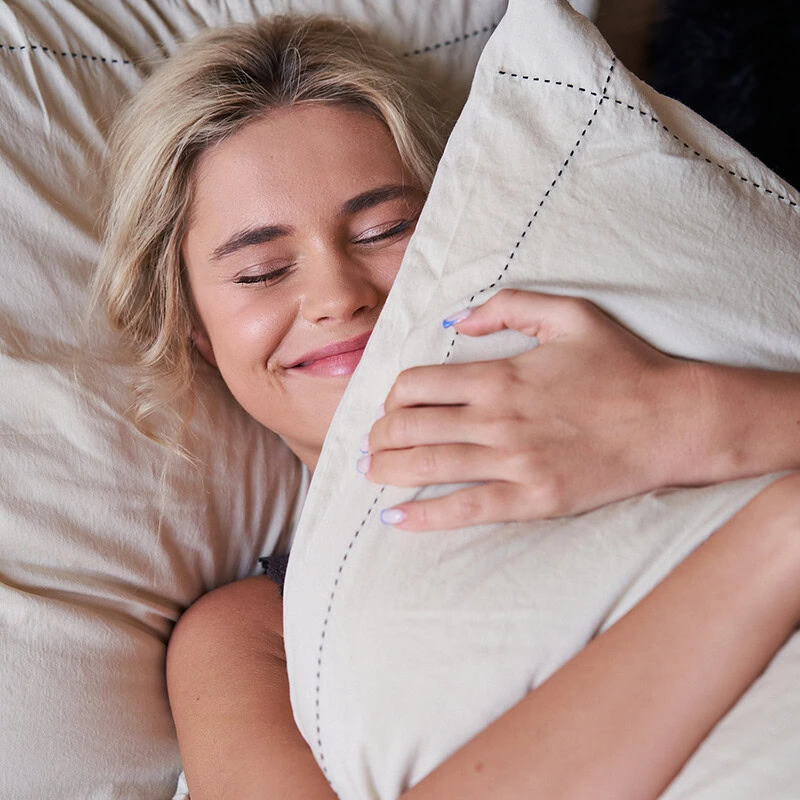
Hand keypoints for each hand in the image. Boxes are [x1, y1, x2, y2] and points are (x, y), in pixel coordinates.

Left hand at [362, 289, 703, 529]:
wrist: (673, 421)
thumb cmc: (623, 366)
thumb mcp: (569, 314)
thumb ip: (508, 305)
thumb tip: (458, 321)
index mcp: (501, 375)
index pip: (418, 384)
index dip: (393, 395)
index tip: (392, 404)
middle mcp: (497, 419)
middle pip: (410, 426)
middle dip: (380, 434)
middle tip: (371, 442)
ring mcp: (513, 462)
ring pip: (428, 466)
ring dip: (387, 470)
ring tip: (369, 472)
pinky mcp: (531, 499)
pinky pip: (464, 509)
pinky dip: (424, 515)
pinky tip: (395, 519)